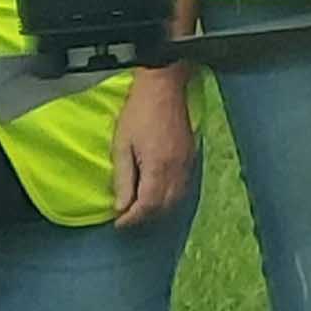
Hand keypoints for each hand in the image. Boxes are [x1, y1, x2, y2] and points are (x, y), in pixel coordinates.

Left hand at [109, 69, 199, 228]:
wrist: (163, 87)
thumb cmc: (138, 112)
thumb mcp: (121, 145)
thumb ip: (123, 178)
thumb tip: (121, 206)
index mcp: (157, 167)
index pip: (147, 206)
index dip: (132, 219)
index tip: (119, 223)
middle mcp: (176, 169)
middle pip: (164, 207)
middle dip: (146, 217)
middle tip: (128, 217)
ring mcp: (187, 163)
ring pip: (177, 199)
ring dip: (159, 209)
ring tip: (142, 208)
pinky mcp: (191, 156)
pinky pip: (184, 186)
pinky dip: (171, 196)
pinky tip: (159, 193)